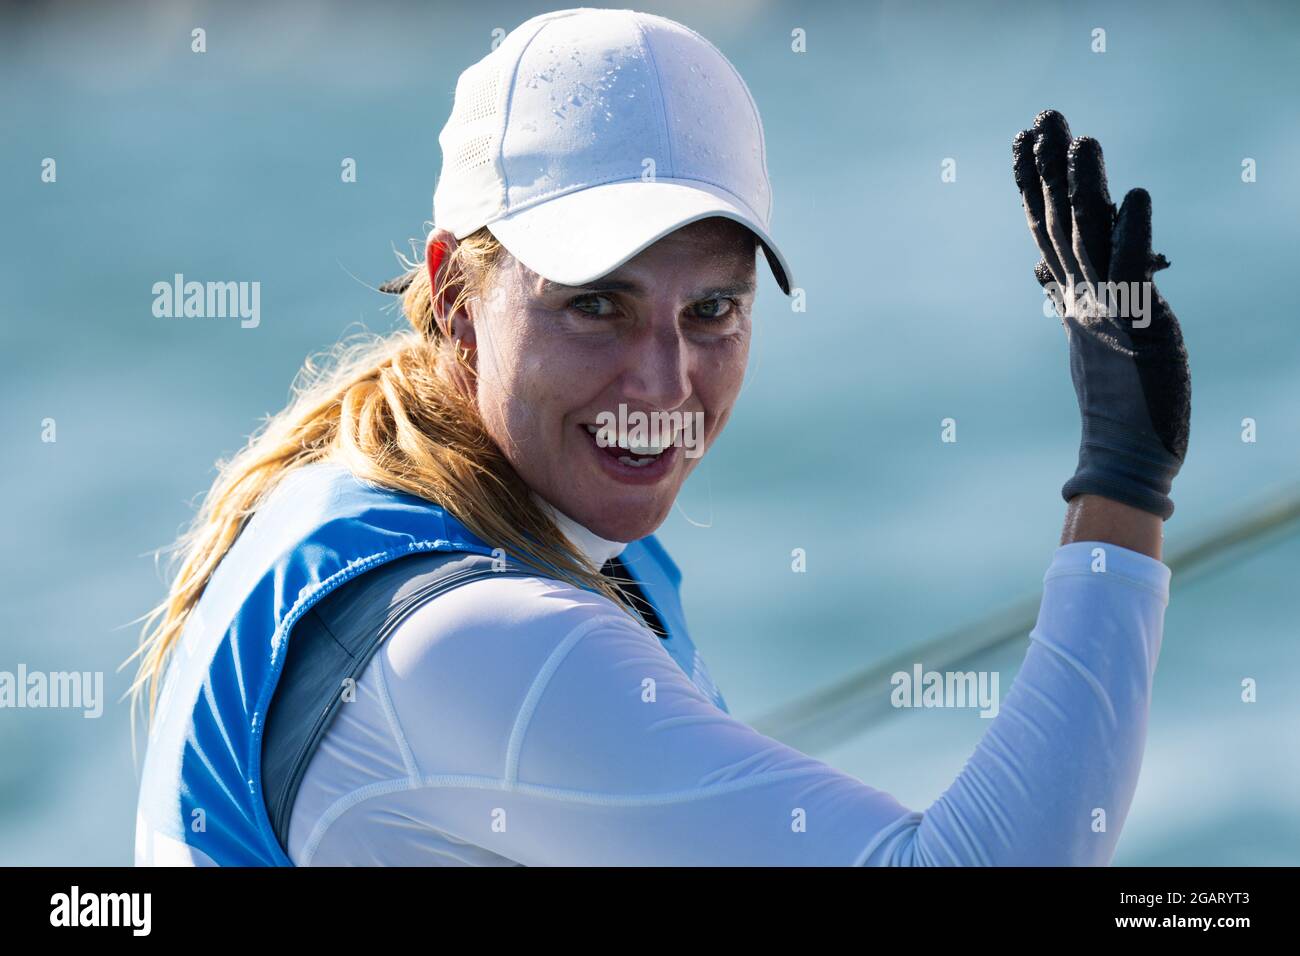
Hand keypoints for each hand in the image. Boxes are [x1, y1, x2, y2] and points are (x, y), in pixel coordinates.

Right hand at [1012, 109, 1190, 519]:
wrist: (1125, 456)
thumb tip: (1042, 269)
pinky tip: (1134, 194)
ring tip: (1080, 138)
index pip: (1048, 229)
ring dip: (1082, 188)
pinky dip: (1134, 233)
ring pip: (1089, 239)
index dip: (1034, 182)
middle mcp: (1085, 298)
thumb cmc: (1119, 402)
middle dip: (1049, 167)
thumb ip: (1069, 296)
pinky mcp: (1139, 329)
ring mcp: (1109, 313)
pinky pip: (1133, 274)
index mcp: (1075, 296)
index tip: (1022, 140)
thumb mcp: (1092, 337)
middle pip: (1060, 222)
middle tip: (1042, 116)